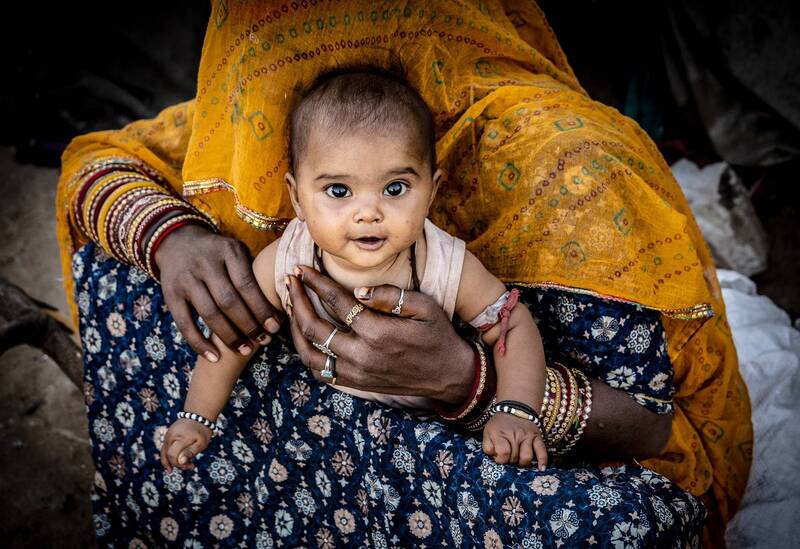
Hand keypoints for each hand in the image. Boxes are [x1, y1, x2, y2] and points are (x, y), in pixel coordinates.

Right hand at [155, 223, 282, 361]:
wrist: (177, 242)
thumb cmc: (219, 254)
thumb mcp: (237, 251)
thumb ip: (254, 273)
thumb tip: (281, 307)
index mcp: (228, 251)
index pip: (247, 284)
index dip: (262, 308)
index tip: (275, 326)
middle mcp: (205, 264)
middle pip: (229, 301)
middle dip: (249, 325)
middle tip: (263, 340)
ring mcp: (186, 279)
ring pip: (209, 314)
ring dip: (229, 337)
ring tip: (245, 350)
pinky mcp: (170, 294)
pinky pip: (185, 324)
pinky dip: (199, 343)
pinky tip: (215, 357)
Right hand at [160, 418, 212, 472]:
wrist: (198, 415)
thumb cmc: (202, 431)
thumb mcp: (201, 443)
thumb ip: (191, 452)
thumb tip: (181, 462)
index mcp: (180, 438)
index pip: (172, 455)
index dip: (179, 464)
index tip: (191, 466)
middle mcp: (171, 436)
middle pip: (168, 455)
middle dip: (177, 464)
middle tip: (190, 466)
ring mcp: (168, 435)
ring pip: (164, 453)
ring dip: (171, 462)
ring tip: (179, 469)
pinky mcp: (167, 435)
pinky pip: (165, 448)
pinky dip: (168, 457)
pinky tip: (170, 466)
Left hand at [285, 265, 473, 404]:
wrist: (447, 374)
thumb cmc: (437, 334)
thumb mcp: (424, 307)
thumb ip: (390, 296)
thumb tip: (358, 289)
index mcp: (378, 333)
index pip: (336, 302)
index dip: (316, 283)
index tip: (302, 268)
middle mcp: (362, 356)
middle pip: (314, 327)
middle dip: (297, 301)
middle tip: (290, 281)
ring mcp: (356, 373)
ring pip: (310, 354)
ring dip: (295, 329)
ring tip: (291, 307)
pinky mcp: (356, 383)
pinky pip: (321, 372)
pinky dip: (307, 354)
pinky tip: (305, 335)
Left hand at [482, 412, 547, 469]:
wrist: (515, 408)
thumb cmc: (500, 424)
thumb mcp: (488, 431)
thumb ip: (487, 446)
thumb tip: (492, 456)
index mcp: (501, 433)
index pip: (503, 453)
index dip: (500, 460)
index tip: (499, 458)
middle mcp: (515, 435)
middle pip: (514, 457)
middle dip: (510, 462)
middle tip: (509, 458)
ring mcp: (527, 436)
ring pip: (527, 457)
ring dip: (522, 463)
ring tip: (519, 462)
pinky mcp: (537, 437)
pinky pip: (542, 451)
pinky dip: (542, 460)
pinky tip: (541, 468)